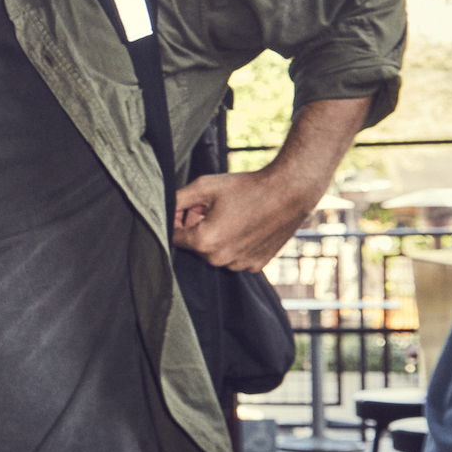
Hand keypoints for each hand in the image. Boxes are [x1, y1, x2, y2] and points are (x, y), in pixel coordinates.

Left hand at [172, 169, 317, 271]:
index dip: (177, 220)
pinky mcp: (256, 265)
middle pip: (195, 245)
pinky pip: (234, 257)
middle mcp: (220, 259)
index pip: (174, 237)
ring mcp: (239, 265)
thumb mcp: (204, 186)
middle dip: (196, 227)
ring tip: (231, 215)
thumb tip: (161, 209)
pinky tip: (245, 226)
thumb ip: (176, 200)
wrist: (289, 192)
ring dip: (216, 237)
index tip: (188, 208)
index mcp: (203, 242)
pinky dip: (234, 244)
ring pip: (215, 253)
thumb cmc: (246, 187)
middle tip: (212, 207)